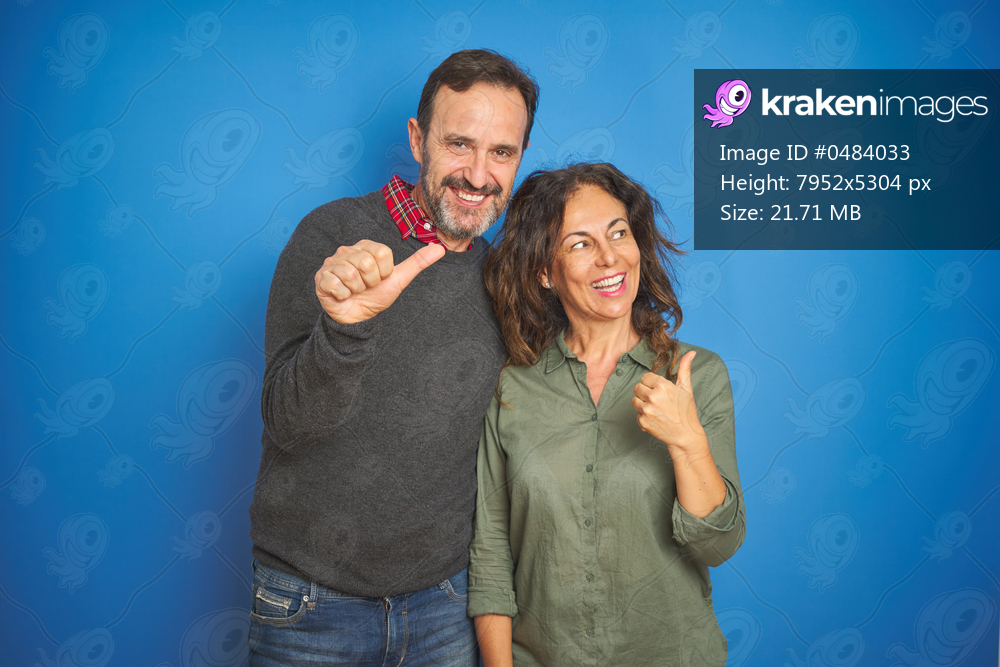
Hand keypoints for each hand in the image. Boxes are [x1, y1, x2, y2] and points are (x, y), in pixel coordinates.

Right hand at [314, 240, 445, 323]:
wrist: (358, 317)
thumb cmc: (376, 295)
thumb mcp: (398, 279)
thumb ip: (417, 262)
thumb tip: (440, 248)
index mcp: (365, 246)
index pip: (381, 253)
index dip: (384, 272)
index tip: (380, 279)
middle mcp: (347, 251)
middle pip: (365, 263)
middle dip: (370, 282)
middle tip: (366, 286)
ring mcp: (331, 263)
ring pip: (351, 275)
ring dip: (357, 290)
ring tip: (355, 291)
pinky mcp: (321, 278)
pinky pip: (335, 285)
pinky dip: (343, 295)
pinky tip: (343, 295)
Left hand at [631, 350, 707, 455]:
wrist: (686, 435)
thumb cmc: (686, 411)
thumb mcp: (686, 389)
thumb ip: (684, 369)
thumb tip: (691, 352)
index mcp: (663, 386)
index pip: (645, 377)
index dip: (652, 383)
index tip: (660, 390)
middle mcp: (653, 397)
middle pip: (637, 387)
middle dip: (645, 393)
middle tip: (657, 400)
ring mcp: (647, 410)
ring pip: (634, 400)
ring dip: (642, 404)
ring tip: (655, 409)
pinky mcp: (643, 421)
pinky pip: (636, 414)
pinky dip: (643, 416)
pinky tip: (655, 418)